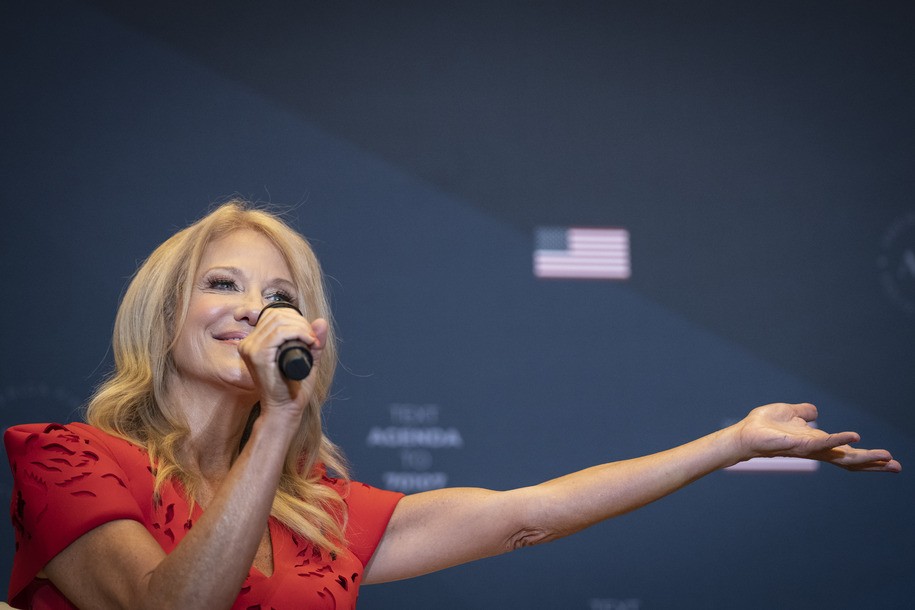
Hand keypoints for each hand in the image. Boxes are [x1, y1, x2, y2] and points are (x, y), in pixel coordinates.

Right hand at [237, 306, 327, 414]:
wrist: (284, 410)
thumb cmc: (292, 388)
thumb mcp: (306, 359)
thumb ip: (314, 341)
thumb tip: (321, 321)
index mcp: (254, 342)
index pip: (273, 314)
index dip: (295, 318)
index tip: (309, 334)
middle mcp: (248, 343)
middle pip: (276, 315)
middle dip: (300, 322)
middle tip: (313, 339)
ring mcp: (251, 349)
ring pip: (279, 321)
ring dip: (301, 328)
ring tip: (312, 342)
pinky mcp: (258, 356)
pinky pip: (279, 333)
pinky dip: (298, 333)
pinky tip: (308, 342)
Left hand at [734, 403, 900, 471]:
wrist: (746, 432)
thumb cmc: (765, 426)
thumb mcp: (790, 413)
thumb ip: (805, 413)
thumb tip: (815, 412)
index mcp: (818, 443)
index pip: (847, 453)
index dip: (868, 457)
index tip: (890, 461)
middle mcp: (817, 450)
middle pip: (850, 460)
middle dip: (874, 464)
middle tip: (897, 467)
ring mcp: (810, 449)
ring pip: (842, 456)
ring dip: (865, 457)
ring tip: (887, 458)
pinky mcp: (799, 444)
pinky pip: (822, 443)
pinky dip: (839, 439)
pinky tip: (854, 437)